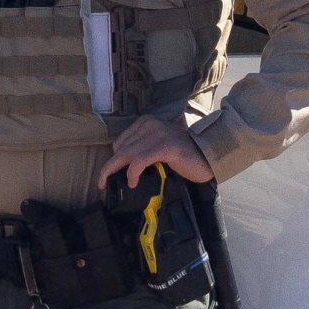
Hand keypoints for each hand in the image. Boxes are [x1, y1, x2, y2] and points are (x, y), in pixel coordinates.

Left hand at [99, 119, 213, 191]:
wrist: (207, 156)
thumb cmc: (182, 156)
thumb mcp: (158, 148)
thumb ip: (142, 150)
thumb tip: (122, 166)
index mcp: (146, 123)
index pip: (120, 141)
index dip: (113, 158)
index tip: (108, 174)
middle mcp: (150, 125)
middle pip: (121, 148)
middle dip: (108, 167)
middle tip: (101, 183)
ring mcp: (158, 134)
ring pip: (127, 154)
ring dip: (116, 171)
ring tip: (113, 184)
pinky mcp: (166, 146)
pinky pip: (140, 160)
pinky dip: (133, 172)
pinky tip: (132, 182)